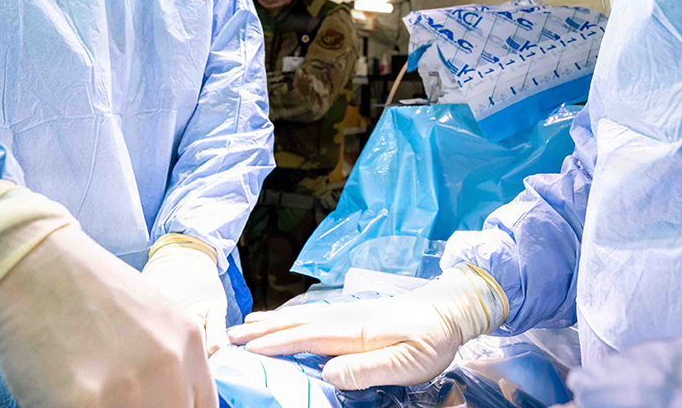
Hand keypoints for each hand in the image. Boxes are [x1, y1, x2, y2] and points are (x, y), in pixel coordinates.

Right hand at [0, 182, 216, 407]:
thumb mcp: (149, 315)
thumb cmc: (82, 288)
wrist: (30, 262)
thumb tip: (170, 397)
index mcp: (187, 341)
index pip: (201, 406)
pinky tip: (61, 396)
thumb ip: (169, 359)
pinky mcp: (86, 402)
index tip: (151, 404)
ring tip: (86, 394)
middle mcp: (168, 364)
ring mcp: (130, 386)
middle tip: (111, 397)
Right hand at [227, 264, 507, 389]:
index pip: (307, 338)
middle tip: (230, 335)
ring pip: (302, 317)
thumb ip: (368, 368)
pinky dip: (292, 317)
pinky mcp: (356, 314)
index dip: (276, 344)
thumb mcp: (407, 362)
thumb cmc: (433, 339)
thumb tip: (327, 372)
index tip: (246, 349)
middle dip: (263, 330)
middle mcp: (346, 318)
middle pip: (297, 324)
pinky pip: (314, 315)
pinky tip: (285, 321)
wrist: (451, 308)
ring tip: (246, 324)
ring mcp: (349, 313)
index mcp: (355, 331)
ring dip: (273, 321)